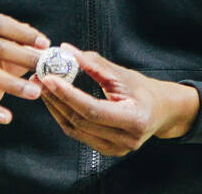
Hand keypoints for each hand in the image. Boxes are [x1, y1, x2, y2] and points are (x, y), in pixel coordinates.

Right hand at [0, 13, 49, 123]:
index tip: (45, 44)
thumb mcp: (13, 43)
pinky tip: (7, 118)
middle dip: (24, 58)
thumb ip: (29, 45)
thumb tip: (49, 51)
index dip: (24, 34)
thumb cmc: (1, 52)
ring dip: (12, 84)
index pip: (2, 24)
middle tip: (45, 68)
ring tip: (35, 92)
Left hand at [39, 44, 199, 156]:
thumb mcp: (123, 74)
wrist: (161, 111)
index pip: (93, 109)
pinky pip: (78, 133)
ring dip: (56, 107)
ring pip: (75, 129)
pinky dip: (64, 116)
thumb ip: (95, 64)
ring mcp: (115, 149)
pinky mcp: (106, 151)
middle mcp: (126, 140)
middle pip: (81, 121)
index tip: (50, 78)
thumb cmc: (144, 90)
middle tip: (40, 77)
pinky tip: (56, 100)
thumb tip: (66, 50)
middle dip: (57, 98)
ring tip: (44, 86)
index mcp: (135, 119)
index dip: (69, 94)